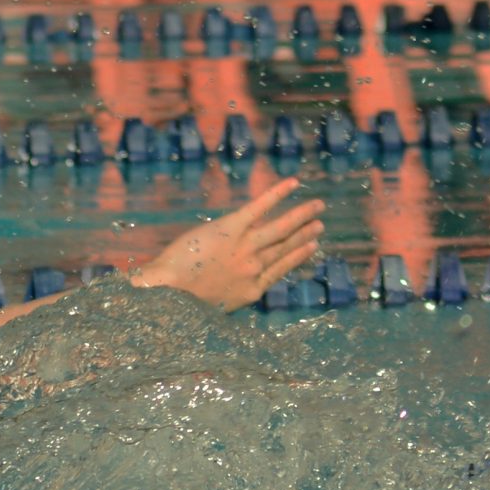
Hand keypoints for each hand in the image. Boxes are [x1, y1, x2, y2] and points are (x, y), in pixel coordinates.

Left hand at [131, 177, 326, 311]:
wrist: (169, 292)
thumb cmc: (183, 303)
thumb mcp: (216, 306)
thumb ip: (230, 292)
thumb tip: (231, 284)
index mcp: (251, 289)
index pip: (280, 268)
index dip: (297, 255)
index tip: (311, 246)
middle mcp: (255, 267)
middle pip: (284, 246)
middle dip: (304, 234)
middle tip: (320, 223)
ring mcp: (245, 247)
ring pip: (280, 228)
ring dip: (301, 216)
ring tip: (317, 206)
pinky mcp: (231, 228)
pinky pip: (259, 208)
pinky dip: (277, 194)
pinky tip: (292, 183)